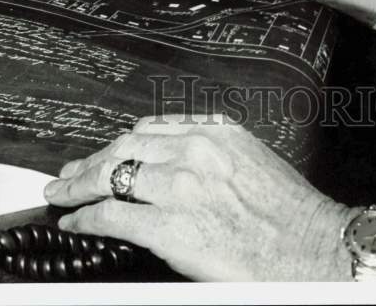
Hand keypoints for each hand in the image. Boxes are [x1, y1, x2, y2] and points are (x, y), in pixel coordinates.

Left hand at [44, 115, 352, 281]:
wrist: (312, 247)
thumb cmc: (292, 214)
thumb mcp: (253, 158)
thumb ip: (215, 151)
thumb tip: (179, 160)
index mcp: (215, 132)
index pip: (150, 129)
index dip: (120, 142)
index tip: (105, 151)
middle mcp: (194, 151)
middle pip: (124, 147)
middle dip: (91, 161)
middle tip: (69, 172)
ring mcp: (179, 187)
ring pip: (111, 176)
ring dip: (79, 187)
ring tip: (63, 194)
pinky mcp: (169, 226)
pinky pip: (112, 216)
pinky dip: (86, 219)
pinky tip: (75, 223)